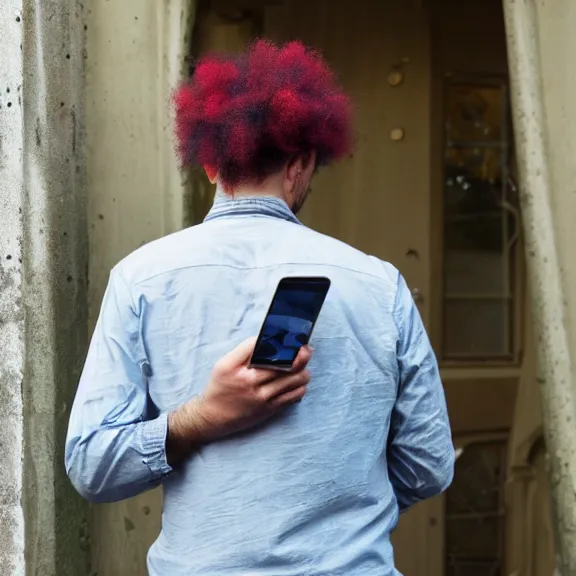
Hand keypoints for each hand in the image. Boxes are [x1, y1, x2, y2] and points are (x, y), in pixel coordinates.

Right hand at [167, 338, 310, 461]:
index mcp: (239, 368)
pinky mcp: (270, 409)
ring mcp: (263, 398)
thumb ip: (245, 350)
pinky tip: (296, 382)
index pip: (265, 348)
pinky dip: (300, 386)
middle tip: (305, 349)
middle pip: (287, 364)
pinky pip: (294, 396)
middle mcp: (252, 383)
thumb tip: (268, 339)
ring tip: (301, 365)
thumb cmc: (220, 387)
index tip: (292, 337)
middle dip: (301, 354)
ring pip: (295, 380)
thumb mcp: (225, 363)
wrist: (213, 417)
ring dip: (303, 370)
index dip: (282, 341)